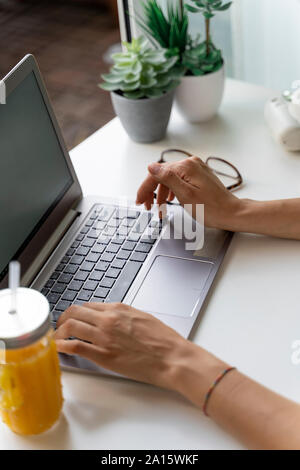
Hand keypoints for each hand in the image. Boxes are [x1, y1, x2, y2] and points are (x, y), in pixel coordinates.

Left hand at [55, 302, 197, 389]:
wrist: (172, 357)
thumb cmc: (164, 340)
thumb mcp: (143, 318)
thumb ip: (124, 316)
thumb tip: (114, 319)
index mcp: (119, 309)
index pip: (89, 305)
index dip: (77, 312)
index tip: (73, 318)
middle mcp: (109, 319)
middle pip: (75, 312)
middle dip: (63, 318)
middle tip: (59, 326)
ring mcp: (105, 337)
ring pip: (71, 326)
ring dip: (59, 332)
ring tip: (56, 339)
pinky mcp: (104, 355)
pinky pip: (75, 346)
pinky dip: (63, 346)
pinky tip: (59, 349)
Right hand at [136, 157, 242, 228]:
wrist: (231, 213)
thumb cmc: (211, 209)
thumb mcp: (185, 195)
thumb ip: (167, 178)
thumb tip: (152, 166)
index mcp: (186, 167)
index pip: (157, 173)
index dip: (145, 188)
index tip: (140, 201)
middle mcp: (191, 164)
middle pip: (162, 175)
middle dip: (152, 191)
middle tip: (147, 206)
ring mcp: (196, 169)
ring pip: (170, 178)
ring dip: (162, 193)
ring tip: (159, 208)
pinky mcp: (199, 175)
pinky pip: (179, 180)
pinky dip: (172, 191)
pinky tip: (171, 200)